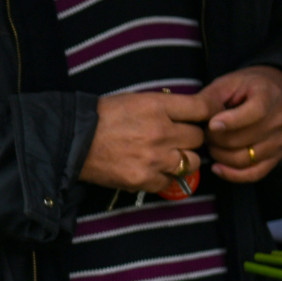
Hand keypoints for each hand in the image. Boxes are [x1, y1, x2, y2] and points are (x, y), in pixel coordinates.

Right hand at [78, 91, 207, 192]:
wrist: (73, 141)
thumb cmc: (103, 117)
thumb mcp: (135, 99)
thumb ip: (165, 106)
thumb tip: (191, 113)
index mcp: (157, 106)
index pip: (201, 108)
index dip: (209, 112)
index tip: (207, 117)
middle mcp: (160, 132)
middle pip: (198, 138)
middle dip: (189, 137)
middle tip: (176, 137)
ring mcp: (154, 158)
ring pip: (191, 162)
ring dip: (182, 159)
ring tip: (166, 156)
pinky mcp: (144, 179)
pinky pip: (169, 181)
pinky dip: (163, 176)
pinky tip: (150, 168)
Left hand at [199, 66, 281, 182]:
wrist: (271, 95)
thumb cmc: (242, 89)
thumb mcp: (225, 84)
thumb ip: (210, 100)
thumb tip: (195, 118)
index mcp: (268, 96)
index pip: (255, 112)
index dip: (231, 121)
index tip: (212, 125)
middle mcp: (279, 120)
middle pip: (243, 139)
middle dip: (216, 140)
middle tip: (204, 134)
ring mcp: (280, 141)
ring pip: (245, 159)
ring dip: (220, 156)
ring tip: (211, 145)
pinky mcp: (276, 157)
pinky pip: (254, 174)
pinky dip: (232, 174)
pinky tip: (217, 167)